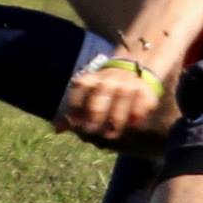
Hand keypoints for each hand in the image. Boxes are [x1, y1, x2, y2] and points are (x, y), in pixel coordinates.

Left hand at [59, 56, 176, 148]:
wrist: (132, 68)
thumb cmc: (103, 89)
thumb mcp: (86, 95)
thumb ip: (72, 112)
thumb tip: (57, 130)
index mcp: (90, 79)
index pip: (79, 91)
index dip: (75, 108)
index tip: (75, 125)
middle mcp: (109, 79)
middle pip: (100, 96)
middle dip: (95, 114)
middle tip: (92, 131)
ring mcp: (127, 84)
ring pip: (121, 100)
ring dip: (116, 119)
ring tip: (111, 134)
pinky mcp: (145, 90)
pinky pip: (141, 104)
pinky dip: (137, 115)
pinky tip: (132, 125)